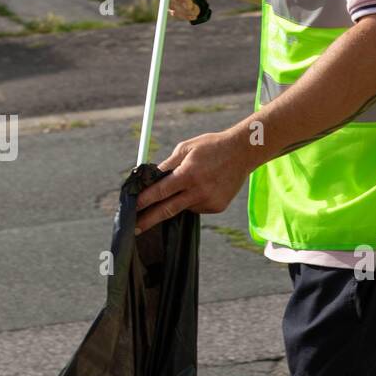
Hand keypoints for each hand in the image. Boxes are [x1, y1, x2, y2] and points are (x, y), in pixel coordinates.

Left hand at [134, 127, 253, 233]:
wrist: (243, 152)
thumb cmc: (212, 146)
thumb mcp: (186, 148)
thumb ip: (168, 164)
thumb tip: (152, 178)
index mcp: (188, 174)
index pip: (160, 192)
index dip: (144, 201)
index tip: (132, 208)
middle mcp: (198, 191)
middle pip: (168, 210)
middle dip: (149, 219)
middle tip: (135, 229)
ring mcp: (209, 201)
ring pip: (184, 207)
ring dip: (179, 199)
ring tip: (194, 181)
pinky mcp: (217, 207)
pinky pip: (197, 207)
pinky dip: (194, 199)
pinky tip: (205, 185)